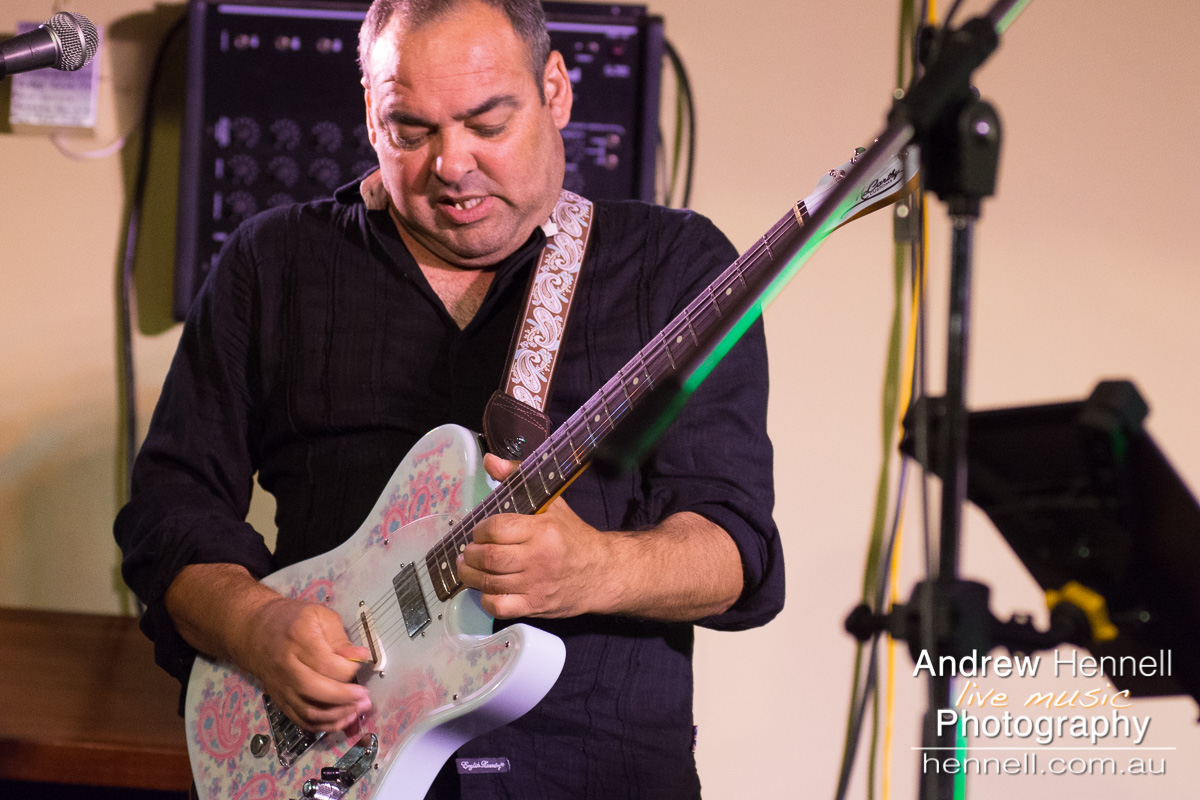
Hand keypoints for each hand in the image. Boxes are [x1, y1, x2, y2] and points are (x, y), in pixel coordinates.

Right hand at [232, 597, 372, 731]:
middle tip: (364, 696)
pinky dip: (323, 725)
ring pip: (309, 711)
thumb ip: (340, 638)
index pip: (326, 663)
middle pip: (316, 690)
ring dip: (337, 715)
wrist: (254, 631)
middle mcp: (286, 666)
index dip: (349, 668)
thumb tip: (361, 656)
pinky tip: (341, 719)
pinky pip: (301, 720)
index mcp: (298, 638)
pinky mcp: (279, 700)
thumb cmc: (293, 620)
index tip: (360, 663)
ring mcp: (281, 686)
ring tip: (357, 709)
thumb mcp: (320, 616)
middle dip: (345, 697)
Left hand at [457, 454, 610, 618]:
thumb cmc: (572, 536)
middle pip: (490, 557)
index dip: (481, 530)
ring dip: (470, 575)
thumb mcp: (551, 503)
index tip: (480, 531)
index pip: (497, 529)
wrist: (601, 572)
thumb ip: (518, 479)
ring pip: (489, 582)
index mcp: (542, 529)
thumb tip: (490, 461)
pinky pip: (499, 606)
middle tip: (469, 551)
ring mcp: (536, 585)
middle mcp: (539, 558)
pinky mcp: (534, 606)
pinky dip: (486, 598)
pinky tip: (486, 589)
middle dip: (471, 554)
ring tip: (468, 567)